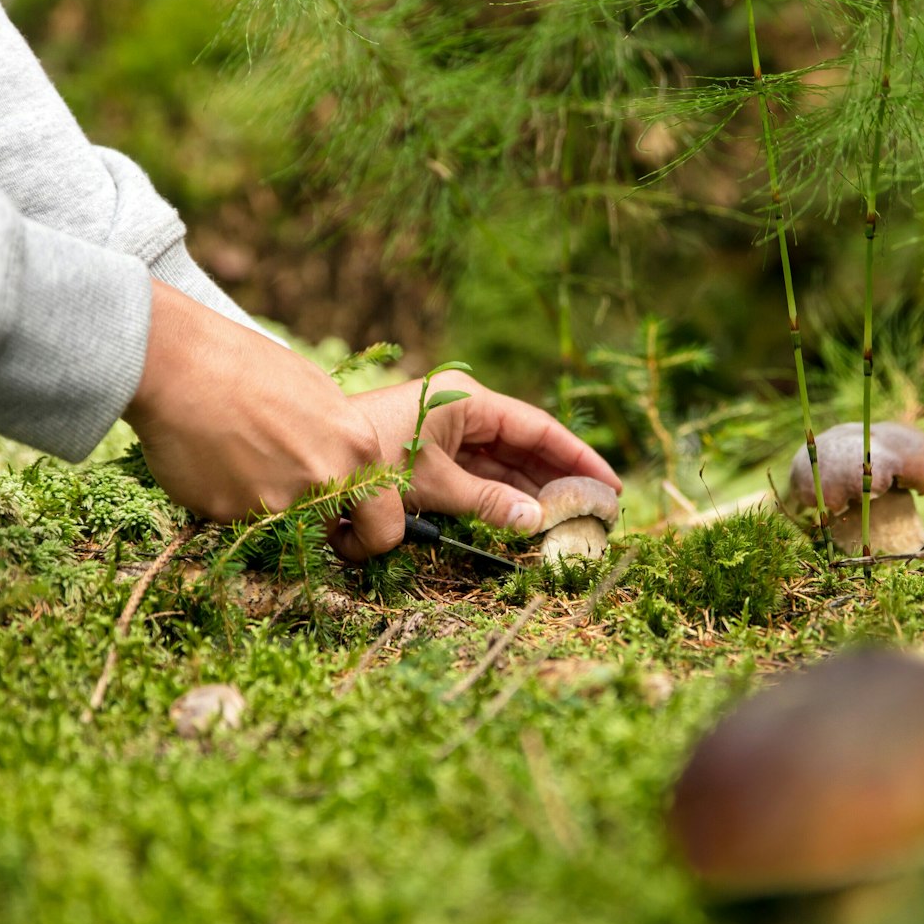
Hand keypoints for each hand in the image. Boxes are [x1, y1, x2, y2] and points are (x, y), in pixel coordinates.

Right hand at [124, 281, 404, 559]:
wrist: (180, 363)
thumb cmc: (247, 366)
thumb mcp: (317, 397)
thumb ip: (337, 443)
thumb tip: (343, 473)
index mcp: (357, 449)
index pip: (386, 527)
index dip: (367, 536)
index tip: (348, 533)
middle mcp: (325, 481)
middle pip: (330, 529)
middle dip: (313, 522)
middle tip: (282, 486)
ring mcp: (278, 502)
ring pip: (278, 524)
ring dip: (261, 501)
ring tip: (235, 452)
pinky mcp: (232, 513)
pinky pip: (235, 517)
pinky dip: (223, 495)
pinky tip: (209, 456)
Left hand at [351, 372, 621, 533]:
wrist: (314, 456)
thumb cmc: (371, 458)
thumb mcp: (434, 483)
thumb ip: (488, 502)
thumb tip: (537, 520)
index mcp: (469, 401)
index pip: (538, 428)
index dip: (576, 457)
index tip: (609, 484)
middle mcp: (464, 412)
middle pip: (525, 448)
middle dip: (558, 480)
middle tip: (595, 511)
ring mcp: (448, 434)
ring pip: (502, 467)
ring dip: (530, 493)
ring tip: (567, 522)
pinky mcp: (432, 456)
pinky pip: (478, 478)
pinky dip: (500, 499)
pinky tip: (525, 520)